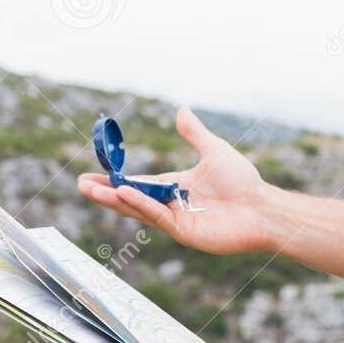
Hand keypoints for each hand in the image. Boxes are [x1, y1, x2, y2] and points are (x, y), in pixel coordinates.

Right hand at [77, 106, 276, 255]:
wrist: (262, 207)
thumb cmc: (243, 182)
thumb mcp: (213, 151)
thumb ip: (194, 133)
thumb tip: (181, 110)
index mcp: (174, 188)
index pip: (138, 184)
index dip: (115, 181)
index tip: (91, 175)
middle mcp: (170, 205)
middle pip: (132, 199)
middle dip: (106, 193)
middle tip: (81, 185)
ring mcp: (175, 220)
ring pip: (139, 209)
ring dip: (115, 199)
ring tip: (91, 190)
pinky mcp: (183, 232)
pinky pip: (157, 216)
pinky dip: (140, 204)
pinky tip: (123, 193)